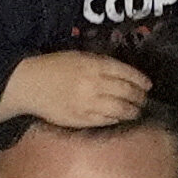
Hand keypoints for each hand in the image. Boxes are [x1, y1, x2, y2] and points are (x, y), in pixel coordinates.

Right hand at [0, 47, 150, 126]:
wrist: (29, 84)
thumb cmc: (53, 67)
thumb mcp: (79, 56)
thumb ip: (101, 64)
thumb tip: (124, 75)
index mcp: (94, 65)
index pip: (126, 73)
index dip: (141, 80)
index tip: (148, 85)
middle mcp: (94, 84)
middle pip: (127, 93)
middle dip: (140, 97)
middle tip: (144, 99)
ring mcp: (88, 104)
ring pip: (120, 110)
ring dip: (132, 111)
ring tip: (136, 111)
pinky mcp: (81, 119)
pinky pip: (106, 121)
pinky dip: (116, 119)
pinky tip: (119, 118)